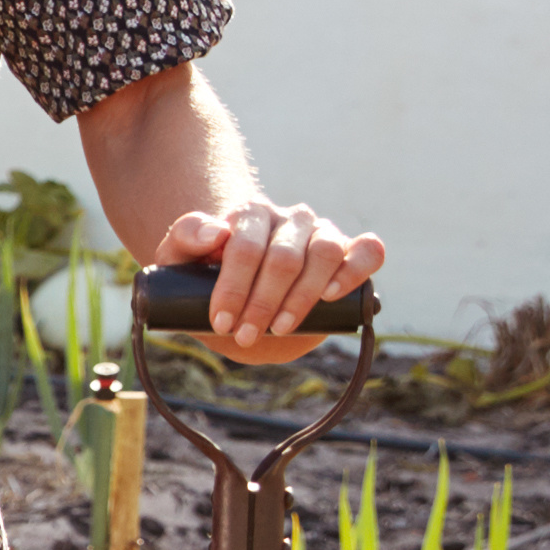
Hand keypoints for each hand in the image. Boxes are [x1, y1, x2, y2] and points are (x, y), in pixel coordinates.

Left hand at [146, 201, 384, 366]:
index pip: (245, 246)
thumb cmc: (208, 278)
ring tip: (281, 328)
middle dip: (262, 302)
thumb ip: (185, 238)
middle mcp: (290, 218)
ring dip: (302, 297)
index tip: (221, 322)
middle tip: (244, 336)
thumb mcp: (180, 260)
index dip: (233, 287)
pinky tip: (334, 293)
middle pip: (283, 256)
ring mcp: (323, 233)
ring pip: (325, 253)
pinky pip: (369, 250)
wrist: (242, 300)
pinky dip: (356, 268)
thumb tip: (218, 232)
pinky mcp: (350, 251)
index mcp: (250, 214)